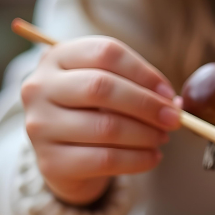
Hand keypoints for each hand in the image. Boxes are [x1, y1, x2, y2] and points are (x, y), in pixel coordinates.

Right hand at [21, 36, 180, 205]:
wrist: (64, 161)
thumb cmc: (93, 116)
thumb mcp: (109, 94)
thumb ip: (138, 90)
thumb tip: (175, 104)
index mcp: (56, 57)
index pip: (106, 53)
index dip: (144, 72)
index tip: (168, 93)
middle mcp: (39, 87)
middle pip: (102, 87)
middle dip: (147, 105)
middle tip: (173, 119)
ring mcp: (40, 125)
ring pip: (106, 127)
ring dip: (146, 134)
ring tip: (163, 139)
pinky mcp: (51, 162)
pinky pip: (106, 160)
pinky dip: (138, 160)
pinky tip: (153, 157)